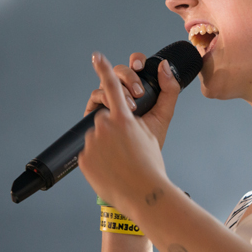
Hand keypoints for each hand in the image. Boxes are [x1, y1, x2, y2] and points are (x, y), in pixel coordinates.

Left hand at [79, 52, 172, 212]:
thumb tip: (164, 68)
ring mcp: (91, 142)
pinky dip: (99, 156)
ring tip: (121, 158)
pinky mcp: (83, 158)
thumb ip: (167, 92)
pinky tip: (111, 167)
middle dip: (116, 123)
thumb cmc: (152, 161)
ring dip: (107, 140)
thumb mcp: (161, 124)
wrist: (143, 194)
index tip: (97, 57)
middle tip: (128, 141)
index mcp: (123, 116)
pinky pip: (89, 150)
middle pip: (106, 115)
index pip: (111, 85)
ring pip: (97, 133)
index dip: (103, 68)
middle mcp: (104, 125)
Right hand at [84, 51, 181, 148]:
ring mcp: (107, 101)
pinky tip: (113, 109)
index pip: (135, 68)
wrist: (135, 165)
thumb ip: (169, 89)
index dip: (136, 61)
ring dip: (119, 90)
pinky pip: (96, 96)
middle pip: (120, 71)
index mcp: (138, 89)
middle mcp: (121, 92)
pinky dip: (104, 98)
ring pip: (107, 82)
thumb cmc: (149, 142)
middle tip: (139, 92)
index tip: (140, 66)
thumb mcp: (163, 115)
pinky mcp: (95, 111)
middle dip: (129, 77)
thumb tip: (164, 64)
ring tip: (132, 107)